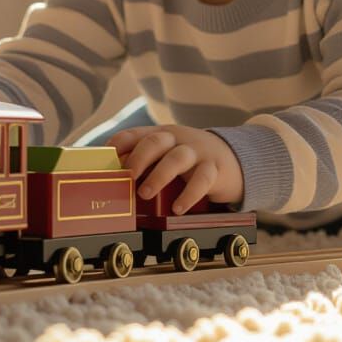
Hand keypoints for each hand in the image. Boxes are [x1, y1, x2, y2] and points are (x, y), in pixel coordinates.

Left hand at [109, 124, 243, 214]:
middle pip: (155, 141)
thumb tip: (113, 181)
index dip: (119, 144)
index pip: (135, 134)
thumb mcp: (167, 156)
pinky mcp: (215, 168)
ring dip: (158, 176)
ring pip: (177, 158)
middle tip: (127, 175)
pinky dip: (188, 194)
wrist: (235, 159)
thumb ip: (146, 163)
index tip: (106, 159)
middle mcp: (178, 139)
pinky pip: (202, 179)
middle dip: (138, 158)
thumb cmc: (191, 161)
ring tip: (145, 193)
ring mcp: (197, 152)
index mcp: (162, 135)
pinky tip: (178, 208)